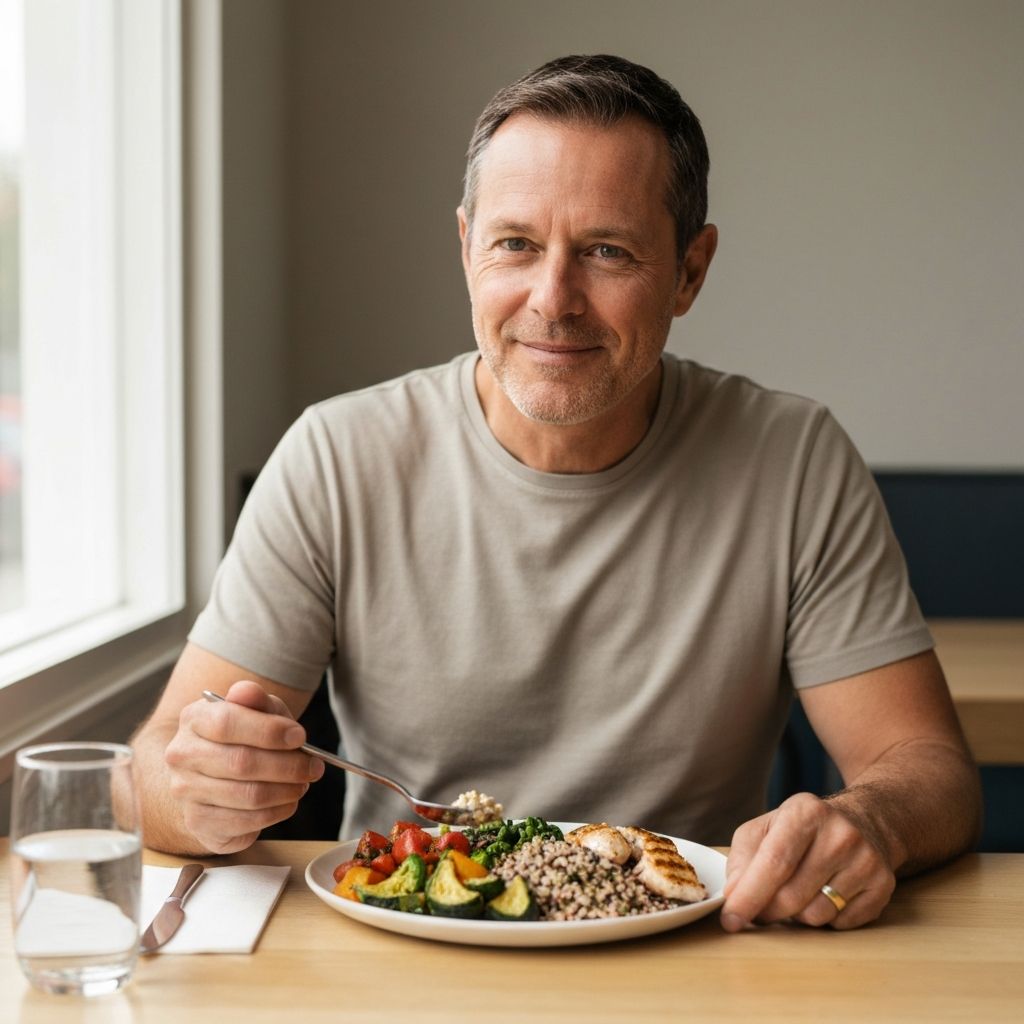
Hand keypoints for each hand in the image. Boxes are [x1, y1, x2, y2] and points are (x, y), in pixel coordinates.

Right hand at [164, 680, 324, 853]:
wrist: (214, 774)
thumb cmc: (243, 736)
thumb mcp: (256, 711)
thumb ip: (255, 699)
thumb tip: (246, 691)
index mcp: (193, 718)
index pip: (226, 722)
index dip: (269, 731)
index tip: (300, 736)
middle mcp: (181, 755)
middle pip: (241, 762)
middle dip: (288, 765)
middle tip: (314, 766)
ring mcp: (186, 792)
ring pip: (248, 795)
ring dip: (287, 791)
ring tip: (303, 783)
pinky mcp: (199, 822)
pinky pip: (247, 822)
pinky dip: (277, 812)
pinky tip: (287, 801)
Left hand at [720, 792, 895, 930]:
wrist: (862, 822)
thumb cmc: (802, 829)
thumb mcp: (766, 828)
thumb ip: (743, 858)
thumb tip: (734, 895)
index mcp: (805, 812)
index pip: (774, 863)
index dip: (749, 895)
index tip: (730, 919)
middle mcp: (840, 834)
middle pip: (792, 896)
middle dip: (767, 912)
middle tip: (758, 911)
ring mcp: (865, 860)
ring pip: (815, 915)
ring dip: (796, 915)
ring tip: (798, 892)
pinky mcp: (883, 885)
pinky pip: (841, 924)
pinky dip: (825, 919)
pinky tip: (825, 894)